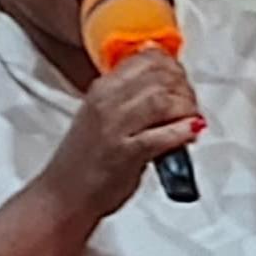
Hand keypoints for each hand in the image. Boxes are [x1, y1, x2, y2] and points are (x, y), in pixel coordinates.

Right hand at [37, 48, 202, 220]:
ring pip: (164, 100)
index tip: (181, 79)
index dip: (173, 66)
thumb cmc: (86, 159)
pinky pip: (163, 135)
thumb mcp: (103, 116)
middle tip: (190, 103)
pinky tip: (191, 133)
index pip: (145, 58)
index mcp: (101, 89)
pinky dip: (183, 131)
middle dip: (185, 88)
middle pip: (160, 77)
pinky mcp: (126, 153)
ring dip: (187, 108)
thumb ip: (131, 97)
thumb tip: (166, 82)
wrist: (64, 196)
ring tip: (191, 120)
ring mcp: (115, 127)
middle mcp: (107, 102)